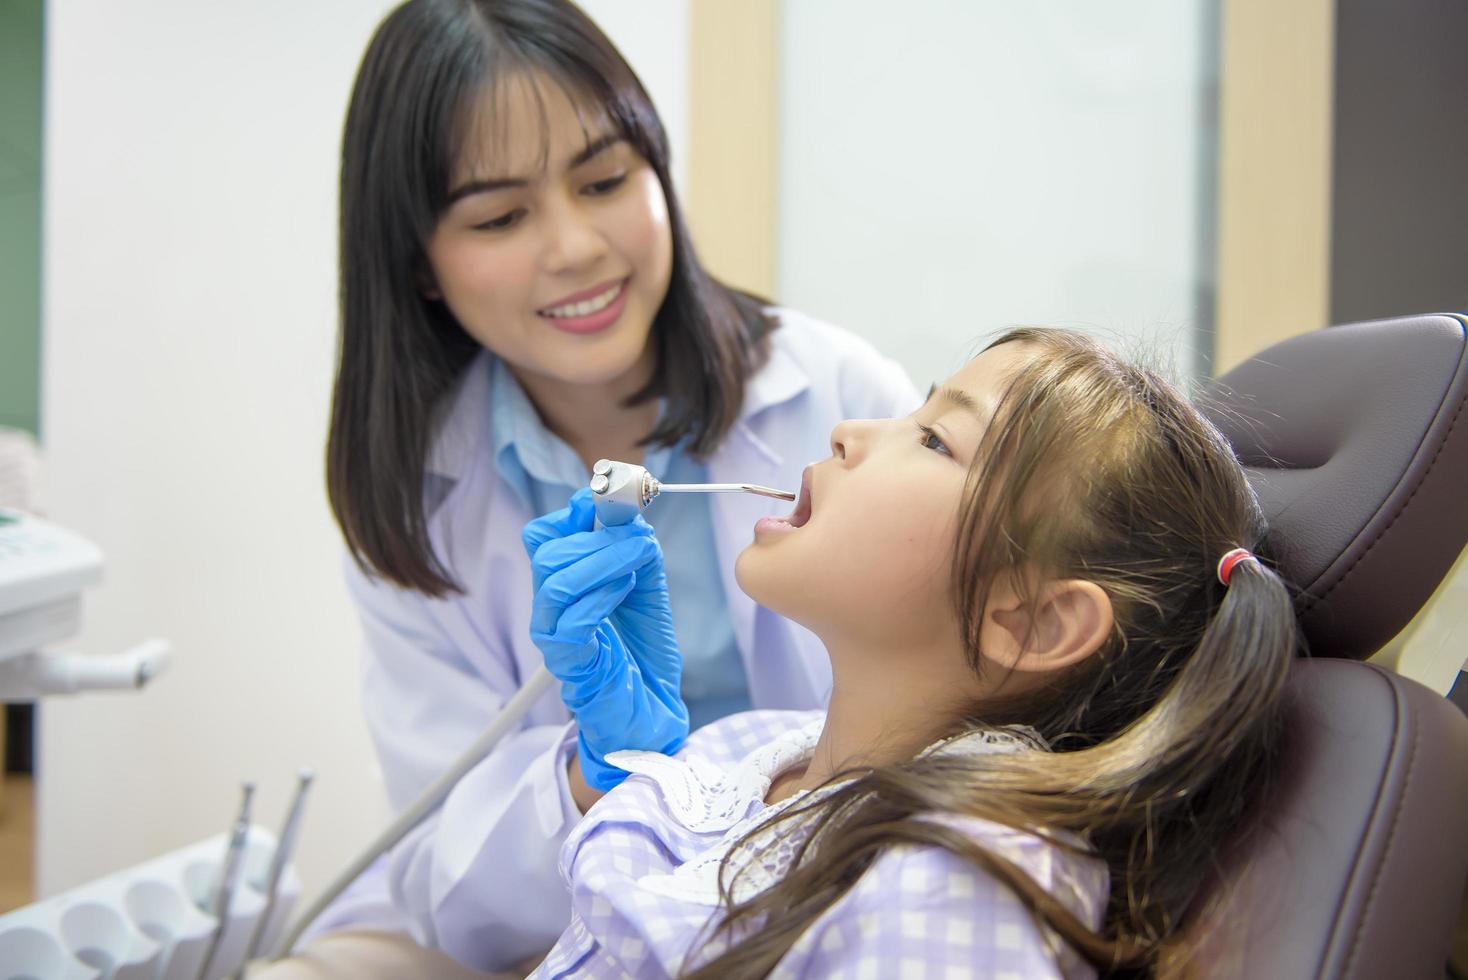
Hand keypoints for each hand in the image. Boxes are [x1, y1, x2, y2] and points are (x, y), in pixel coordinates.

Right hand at [522, 489, 688, 790]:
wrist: (649, 711)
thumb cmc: (642, 652)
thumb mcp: (646, 588)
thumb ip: (636, 551)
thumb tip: (631, 514)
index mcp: (564, 583)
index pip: (543, 535)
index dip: (573, 511)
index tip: (611, 501)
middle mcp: (550, 606)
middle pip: (546, 551)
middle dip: (596, 534)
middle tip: (638, 537)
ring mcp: (553, 635)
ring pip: (555, 581)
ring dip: (602, 559)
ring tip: (638, 559)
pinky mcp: (568, 662)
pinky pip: (571, 621)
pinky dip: (601, 596)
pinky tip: (625, 590)